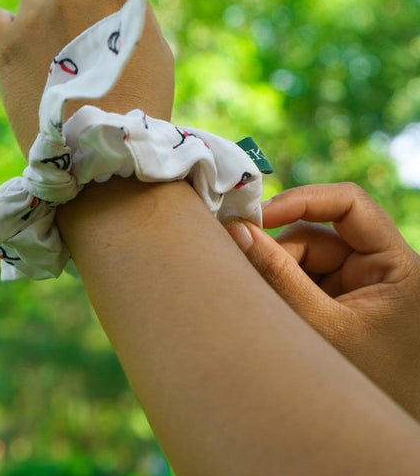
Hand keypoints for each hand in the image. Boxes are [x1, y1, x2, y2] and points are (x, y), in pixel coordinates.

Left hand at [0, 0, 173, 155]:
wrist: (102, 155)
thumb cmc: (140, 107)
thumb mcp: (155, 50)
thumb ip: (126, 12)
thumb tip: (100, 1)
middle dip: (76, 5)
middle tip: (85, 49)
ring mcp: (32, 17)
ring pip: (34, 0)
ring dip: (45, 21)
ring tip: (57, 66)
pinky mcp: (4, 46)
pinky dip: (8, 30)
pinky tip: (22, 52)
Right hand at [225, 182, 419, 419]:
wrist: (371, 432)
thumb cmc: (367, 382)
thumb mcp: (323, 327)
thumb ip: (279, 276)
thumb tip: (237, 229)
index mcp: (396, 264)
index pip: (350, 204)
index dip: (302, 200)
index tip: (258, 216)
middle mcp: (377, 263)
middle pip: (316, 233)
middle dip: (280, 254)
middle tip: (248, 274)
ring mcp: (356, 279)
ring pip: (301, 254)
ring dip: (278, 274)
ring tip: (269, 307)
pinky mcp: (337, 293)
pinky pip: (300, 274)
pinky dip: (282, 286)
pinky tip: (276, 308)